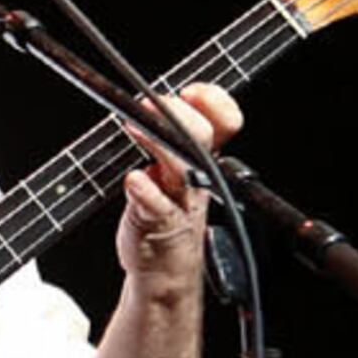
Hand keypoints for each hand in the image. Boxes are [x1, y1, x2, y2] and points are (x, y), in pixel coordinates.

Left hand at [113, 82, 243, 296]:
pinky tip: (134, 180)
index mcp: (202, 158)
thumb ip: (165, 136)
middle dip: (180, 116)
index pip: (223, 121)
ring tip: (135, 126)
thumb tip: (147, 102)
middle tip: (149, 104)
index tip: (192, 91)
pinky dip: (146, 192)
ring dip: (160, 145)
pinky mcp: (158, 223)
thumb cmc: (165, 210)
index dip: (214, 102)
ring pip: (181, 168)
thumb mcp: (172, 168)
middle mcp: (196, 177)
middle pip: (202, 137)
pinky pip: (156, 207)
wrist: (164, 266)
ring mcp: (179, 201)